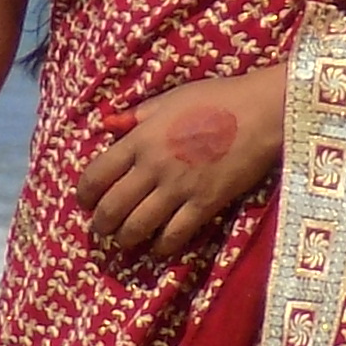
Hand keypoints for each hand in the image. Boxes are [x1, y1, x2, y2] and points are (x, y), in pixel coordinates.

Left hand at [78, 65, 285, 257]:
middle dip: (101, 224)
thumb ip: (137, 116)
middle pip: (112, 207)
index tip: (85, 201)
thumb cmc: (216, 99)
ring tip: (125, 240)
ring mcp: (179, 188)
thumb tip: (108, 125)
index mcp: (141, 138)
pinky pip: (175, 234)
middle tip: (102, 228)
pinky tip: (159, 247)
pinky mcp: (204, 204)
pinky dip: (162, 246)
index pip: (97, 174)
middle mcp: (154, 166)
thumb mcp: (170, 99)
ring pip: (138, 226)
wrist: (261, 112)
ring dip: (126, 238)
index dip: (84, 194)